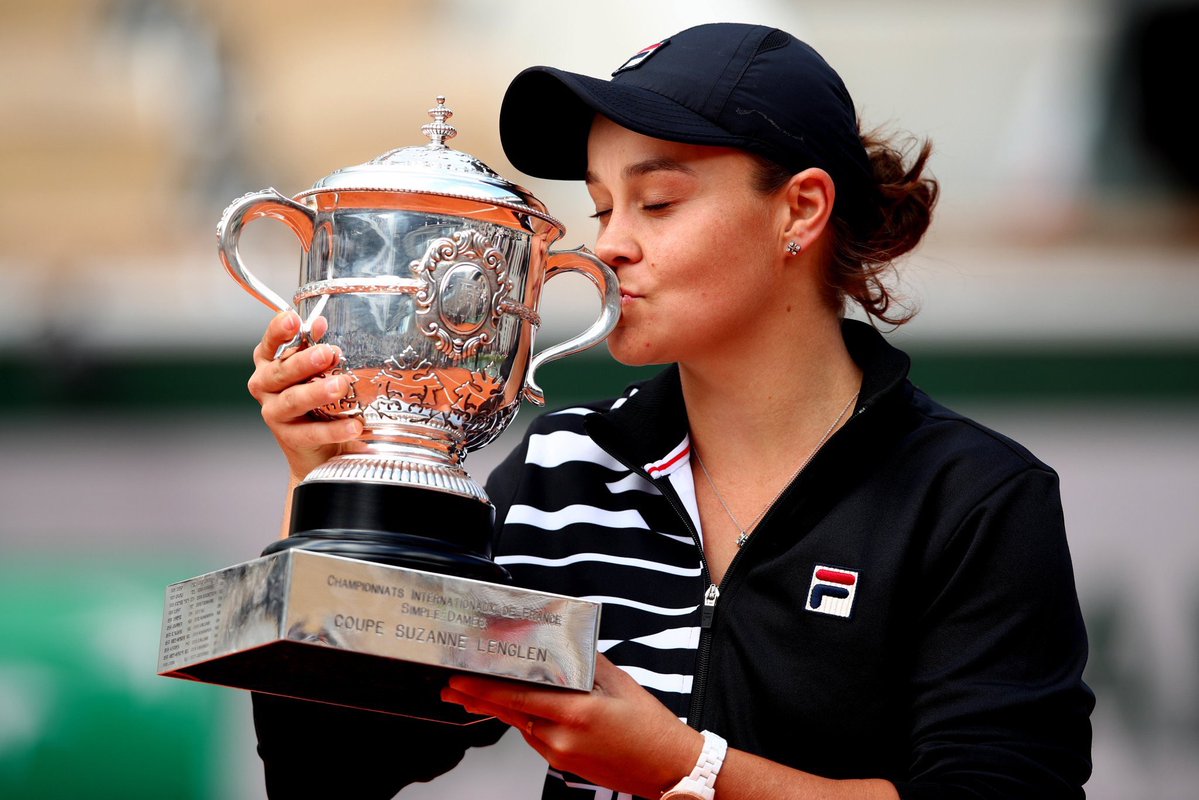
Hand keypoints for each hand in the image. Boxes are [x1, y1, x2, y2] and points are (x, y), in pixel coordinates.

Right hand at [246, 310, 363, 482]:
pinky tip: (354, 425)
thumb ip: (317, 348)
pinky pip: (312, 432)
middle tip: (327, 353)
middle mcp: (265, 386)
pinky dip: (334, 429)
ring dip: (317, 392)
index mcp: (270, 363)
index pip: (270, 343)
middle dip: (304, 361)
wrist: (318, 450)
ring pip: (293, 400)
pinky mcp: (289, 437)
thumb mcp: (317, 371)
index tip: (293, 320)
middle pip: (281, 371)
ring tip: (340, 385)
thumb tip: (322, 323)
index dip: (279, 331)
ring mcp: (274, 412)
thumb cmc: (317, 400)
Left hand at [441, 654, 701, 797]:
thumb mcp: (619, 684)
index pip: (517, 694)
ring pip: (521, 723)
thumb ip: (587, 661)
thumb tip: (565, 642)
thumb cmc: (650, 728)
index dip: (484, 686)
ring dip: (500, 708)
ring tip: (474, 695)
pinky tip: (521, 709)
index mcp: (575, 711)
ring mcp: (559, 753)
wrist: (666, 769)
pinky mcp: (561, 763)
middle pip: (509, 712)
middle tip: (452, 688)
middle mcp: (561, 736)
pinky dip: (524, 719)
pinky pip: (535, 736)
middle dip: (476, 699)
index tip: (462, 677)